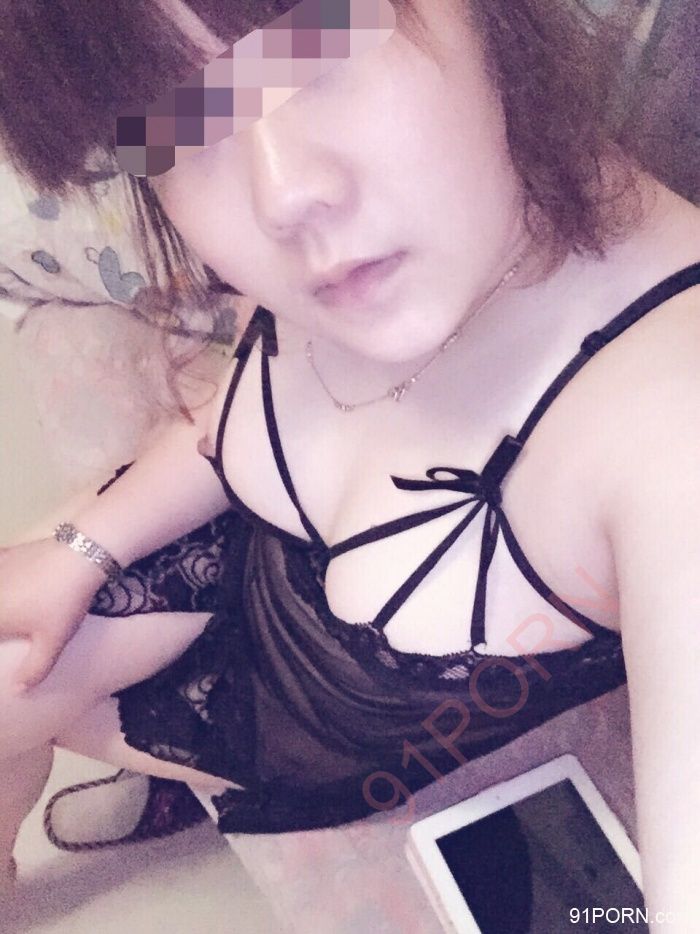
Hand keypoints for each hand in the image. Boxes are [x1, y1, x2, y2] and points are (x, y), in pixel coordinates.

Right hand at [0, 537, 107, 691]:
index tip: (5, 639)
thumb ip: (34, 669)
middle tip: (9, 628)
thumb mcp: (53, 641)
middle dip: (0, 624)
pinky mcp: (6, 554)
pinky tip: (6, 582)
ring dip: (1, 601)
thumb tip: (18, 690)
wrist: (80, 555)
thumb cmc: (63, 603)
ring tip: (9, 610)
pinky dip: (1, 577)